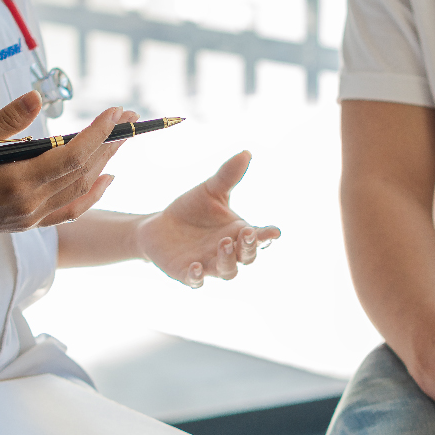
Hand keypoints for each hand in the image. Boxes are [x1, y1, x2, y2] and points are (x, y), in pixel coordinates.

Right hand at [0, 92, 125, 249]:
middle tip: (131, 118)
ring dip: (105, 162)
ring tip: (123, 138)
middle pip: (84, 171)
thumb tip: (36, 96)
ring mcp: (33, 216)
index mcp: (17, 182)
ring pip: (81, 189)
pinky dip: (93, 194)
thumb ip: (7, 120)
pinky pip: (72, 210)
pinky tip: (109, 178)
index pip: (72, 155)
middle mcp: (31, 203)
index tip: (116, 112)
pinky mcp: (32, 222)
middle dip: (110, 142)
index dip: (98, 133)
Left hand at [134, 151, 279, 287]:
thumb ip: (227, 176)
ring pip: (227, 271)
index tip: (274, 231)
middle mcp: (228, 252)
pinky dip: (198, 276)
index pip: (258, 238)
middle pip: (247, 257)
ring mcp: (209, 265)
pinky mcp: (187, 273)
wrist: (159, 226)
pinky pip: (196, 281)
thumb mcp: (210, 190)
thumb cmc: (192, 209)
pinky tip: (196, 267)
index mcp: (238, 233)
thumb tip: (246, 153)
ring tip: (224, 243)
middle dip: (249, 247)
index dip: (266, 236)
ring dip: (228, 260)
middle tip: (246, 233)